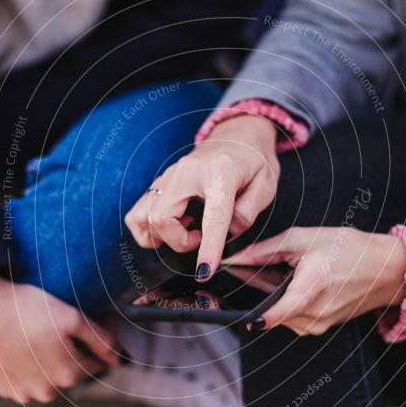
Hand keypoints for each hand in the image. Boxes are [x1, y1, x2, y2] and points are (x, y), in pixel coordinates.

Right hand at [0, 274, 123, 403]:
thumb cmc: (29, 309)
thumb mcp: (74, 318)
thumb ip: (103, 341)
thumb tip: (124, 359)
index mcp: (70, 375)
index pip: (99, 361)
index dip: (100, 339)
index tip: (95, 319)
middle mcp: (48, 392)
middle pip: (73, 370)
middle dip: (74, 350)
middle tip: (61, 324)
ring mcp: (23, 393)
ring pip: (49, 377)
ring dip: (50, 360)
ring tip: (39, 333)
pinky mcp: (4, 388)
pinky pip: (26, 379)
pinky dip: (28, 365)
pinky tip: (22, 345)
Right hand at [125, 115, 278, 279]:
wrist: (239, 134)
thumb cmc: (254, 160)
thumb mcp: (265, 186)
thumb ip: (247, 214)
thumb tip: (225, 237)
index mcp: (220, 172)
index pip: (212, 217)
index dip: (208, 248)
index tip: (205, 271)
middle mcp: (188, 171)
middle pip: (161, 217)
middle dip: (179, 241)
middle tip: (201, 239)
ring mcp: (170, 174)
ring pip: (142, 215)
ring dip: (160, 236)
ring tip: (185, 232)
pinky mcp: (162, 181)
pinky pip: (140, 209)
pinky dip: (149, 227)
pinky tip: (174, 225)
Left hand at [223, 227, 405, 335]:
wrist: (386, 270)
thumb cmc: (349, 250)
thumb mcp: (304, 238)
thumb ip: (265, 251)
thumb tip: (236, 259)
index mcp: (311, 290)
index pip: (274, 314)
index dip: (252, 313)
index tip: (234, 307)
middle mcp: (314, 315)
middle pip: (270, 308)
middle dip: (258, 287)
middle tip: (256, 265)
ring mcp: (317, 325)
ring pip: (279, 312)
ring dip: (274, 293)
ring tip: (288, 270)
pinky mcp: (319, 327)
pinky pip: (292, 315)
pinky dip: (287, 300)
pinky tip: (297, 281)